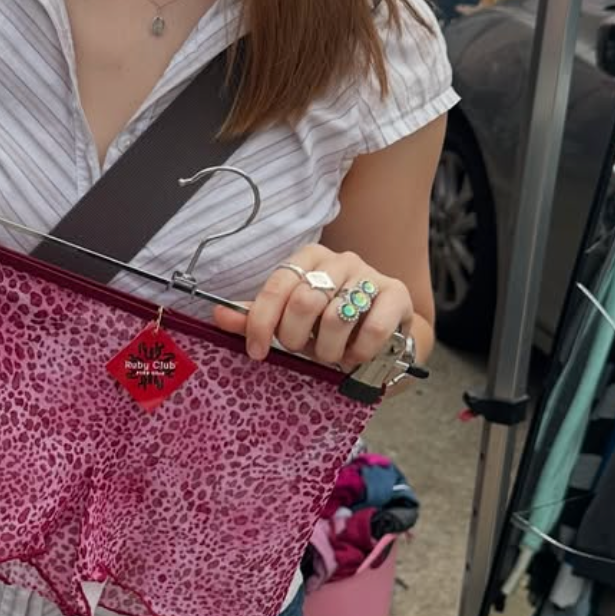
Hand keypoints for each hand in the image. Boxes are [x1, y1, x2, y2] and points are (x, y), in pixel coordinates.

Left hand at [211, 244, 413, 369]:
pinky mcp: (397, 294)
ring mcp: (370, 274)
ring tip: (332, 356)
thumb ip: (257, 318)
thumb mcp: (290, 321)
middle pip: (304, 302)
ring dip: (329, 350)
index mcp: (308, 259)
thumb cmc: (328, 325)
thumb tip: (217, 315)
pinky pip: (372, 328)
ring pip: (337, 318)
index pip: (277, 286)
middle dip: (297, 338)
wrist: (382, 333)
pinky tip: (355, 356)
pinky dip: (359, 352)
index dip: (262, 322)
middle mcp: (340, 260)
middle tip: (303, 351)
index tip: (257, 352)